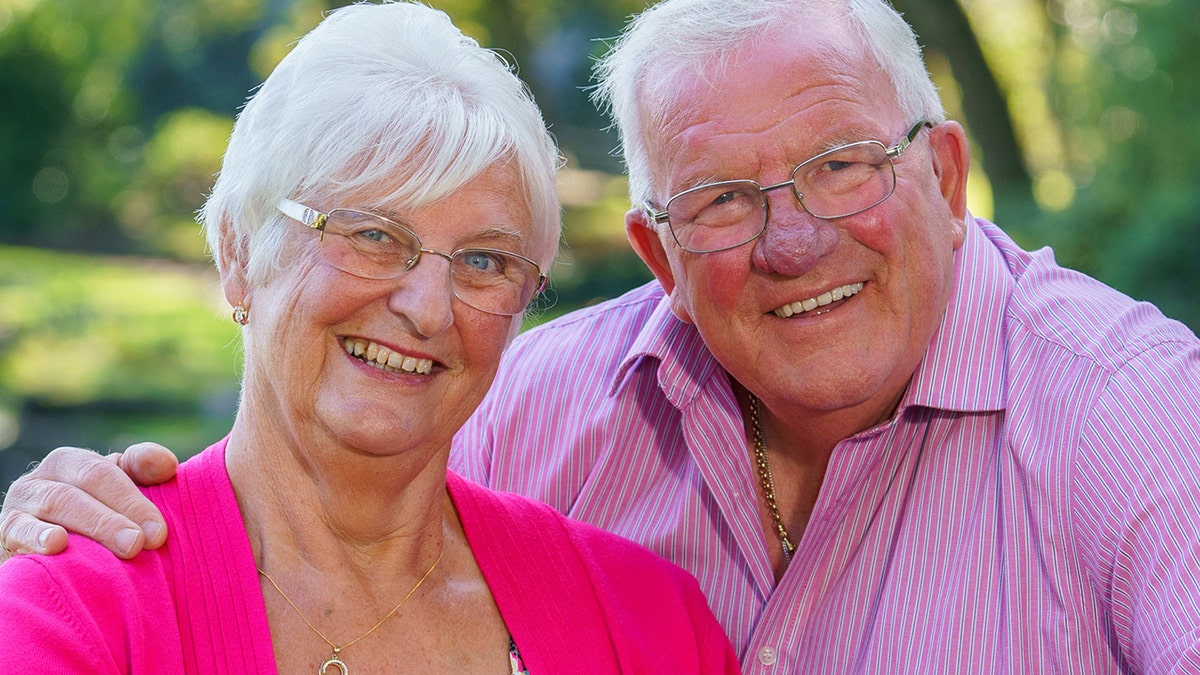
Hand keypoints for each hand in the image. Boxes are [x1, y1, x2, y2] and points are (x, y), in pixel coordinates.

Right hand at [0, 443, 177, 560]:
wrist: (45, 553)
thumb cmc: (93, 518)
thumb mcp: (117, 492)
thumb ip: (142, 471)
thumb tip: (168, 464)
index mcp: (77, 462)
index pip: (109, 471)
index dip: (136, 499)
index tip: (159, 532)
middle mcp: (48, 475)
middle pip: (89, 482)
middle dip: (120, 513)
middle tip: (144, 543)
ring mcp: (24, 501)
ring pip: (60, 501)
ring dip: (95, 525)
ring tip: (123, 547)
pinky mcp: (6, 528)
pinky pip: (18, 528)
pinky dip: (37, 535)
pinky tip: (57, 544)